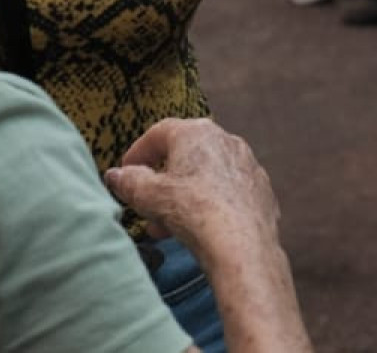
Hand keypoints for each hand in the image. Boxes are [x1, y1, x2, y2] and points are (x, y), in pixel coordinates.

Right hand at [105, 118, 280, 260]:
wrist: (242, 243)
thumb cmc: (194, 211)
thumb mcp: (149, 196)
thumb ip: (129, 182)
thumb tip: (116, 175)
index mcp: (196, 132)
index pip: (159, 133)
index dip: (138, 152)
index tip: (126, 170)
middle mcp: (225, 140)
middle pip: (184, 157)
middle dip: (161, 184)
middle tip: (145, 207)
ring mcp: (247, 164)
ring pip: (206, 177)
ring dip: (183, 198)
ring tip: (166, 228)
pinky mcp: (260, 190)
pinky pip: (227, 193)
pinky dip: (209, 206)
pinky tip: (199, 229)